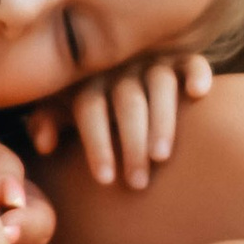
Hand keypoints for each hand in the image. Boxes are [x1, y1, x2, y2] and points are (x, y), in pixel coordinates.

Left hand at [24, 52, 212, 188]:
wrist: (114, 72)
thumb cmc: (91, 107)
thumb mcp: (64, 110)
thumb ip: (48, 122)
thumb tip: (44, 144)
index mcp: (90, 81)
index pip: (90, 107)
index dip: (96, 143)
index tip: (105, 181)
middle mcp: (121, 69)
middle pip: (127, 101)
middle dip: (131, 142)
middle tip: (137, 182)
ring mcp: (152, 62)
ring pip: (159, 84)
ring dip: (162, 119)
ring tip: (162, 157)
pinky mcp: (180, 61)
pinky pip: (191, 61)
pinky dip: (196, 73)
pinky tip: (199, 93)